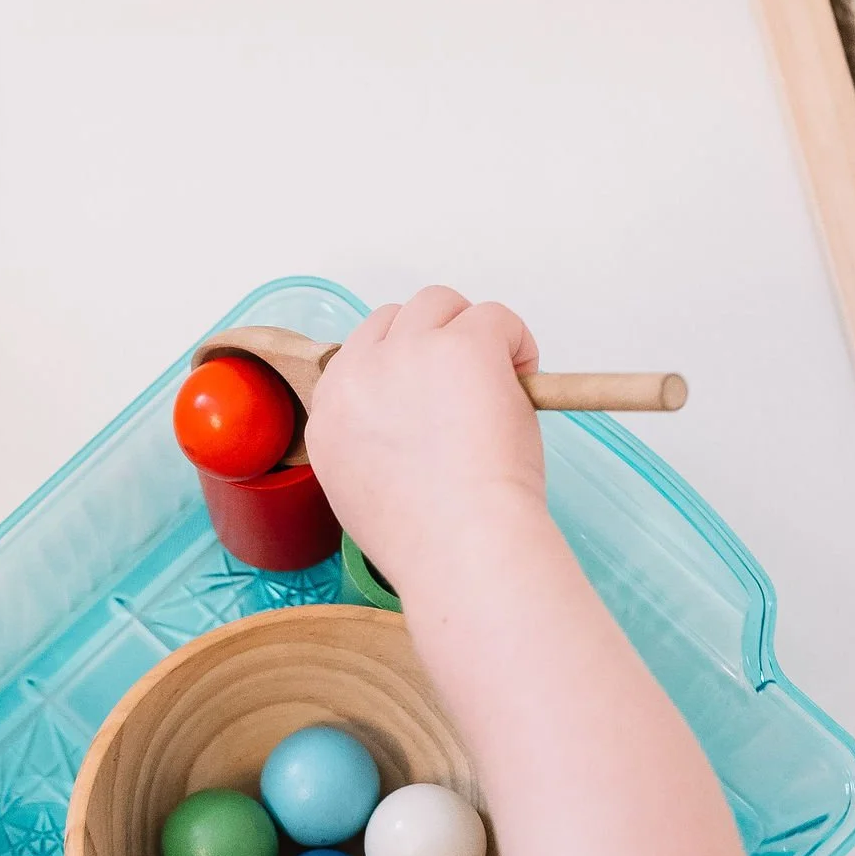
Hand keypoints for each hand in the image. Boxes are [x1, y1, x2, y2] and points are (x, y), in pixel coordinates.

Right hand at [305, 289, 543, 602]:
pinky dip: (516, 343)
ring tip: (501, 385)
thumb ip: (372, 445)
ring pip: (440, 304)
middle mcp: (357, 378)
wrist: (462, 551)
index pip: (357, 358)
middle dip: (436, 342)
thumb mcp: (366, 496)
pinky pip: (494, 316)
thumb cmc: (431, 542)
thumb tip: (413, 421)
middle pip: (394, 320)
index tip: (432, 394)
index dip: (403, 368)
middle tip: (473, 388)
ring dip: (473, 334)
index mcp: (328, 418)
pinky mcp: (461, 345)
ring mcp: (407, 355)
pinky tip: (526, 384)